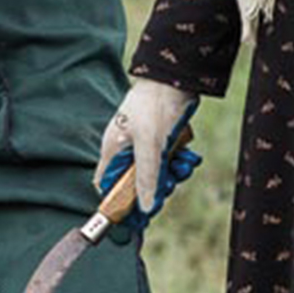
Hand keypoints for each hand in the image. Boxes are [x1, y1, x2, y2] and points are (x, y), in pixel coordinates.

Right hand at [94, 79, 196, 217]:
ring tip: (181, 165)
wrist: (175, 78)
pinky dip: (178, 161)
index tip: (137, 214)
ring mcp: (144, 145)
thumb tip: (146, 208)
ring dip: (171, 174)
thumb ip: (147, 177)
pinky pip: (168, 161)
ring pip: (155, 173)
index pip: (106, 184)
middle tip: (169, 184)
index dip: (118, 201)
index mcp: (113, 150)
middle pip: (135, 183)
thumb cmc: (154, 106)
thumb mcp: (149, 145)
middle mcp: (126, 149)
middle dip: (155, 186)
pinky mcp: (161, 140)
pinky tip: (187, 156)